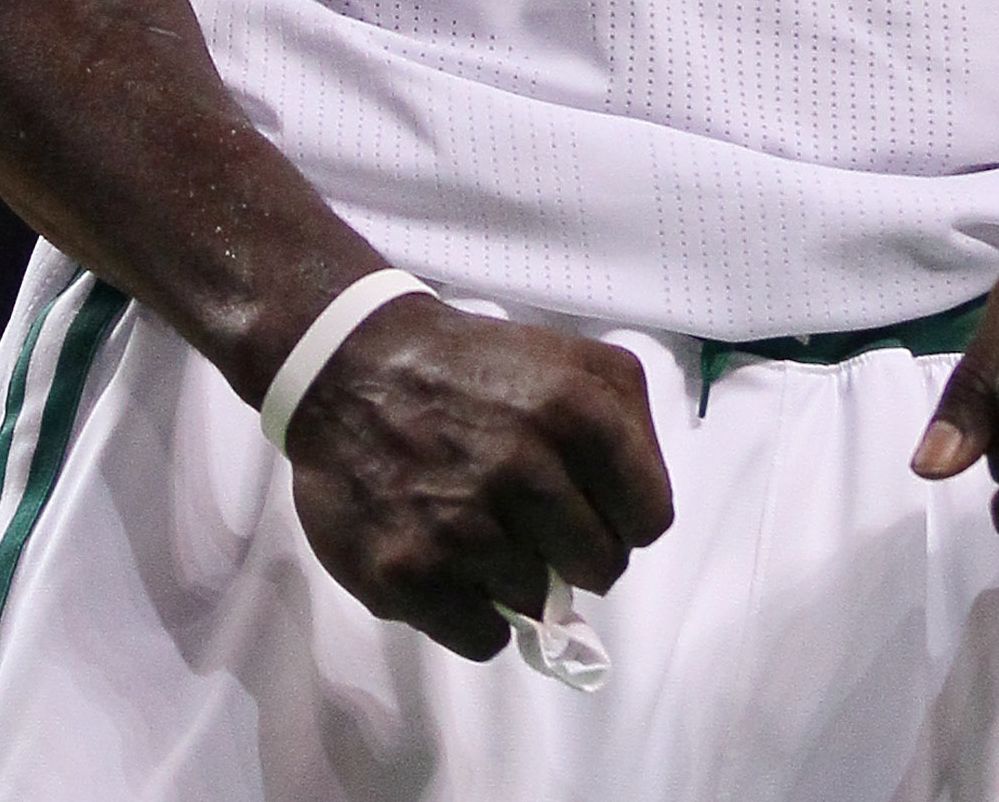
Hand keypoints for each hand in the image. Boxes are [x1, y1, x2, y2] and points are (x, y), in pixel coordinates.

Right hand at [286, 294, 674, 658]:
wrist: (349, 367)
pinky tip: (448, 557)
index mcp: (574, 408)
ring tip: (477, 522)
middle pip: (601, 570)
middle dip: (574, 551)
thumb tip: (638, 519)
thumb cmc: (472, 368)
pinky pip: (483, 639)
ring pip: (538, 603)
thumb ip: (628, 425)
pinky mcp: (408, 575)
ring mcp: (463, 526)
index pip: (649, 518)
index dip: (624, 517)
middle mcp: (524, 466)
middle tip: (533, 519)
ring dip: (514, 574)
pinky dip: (472, 611)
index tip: (593, 505)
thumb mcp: (573, 359)